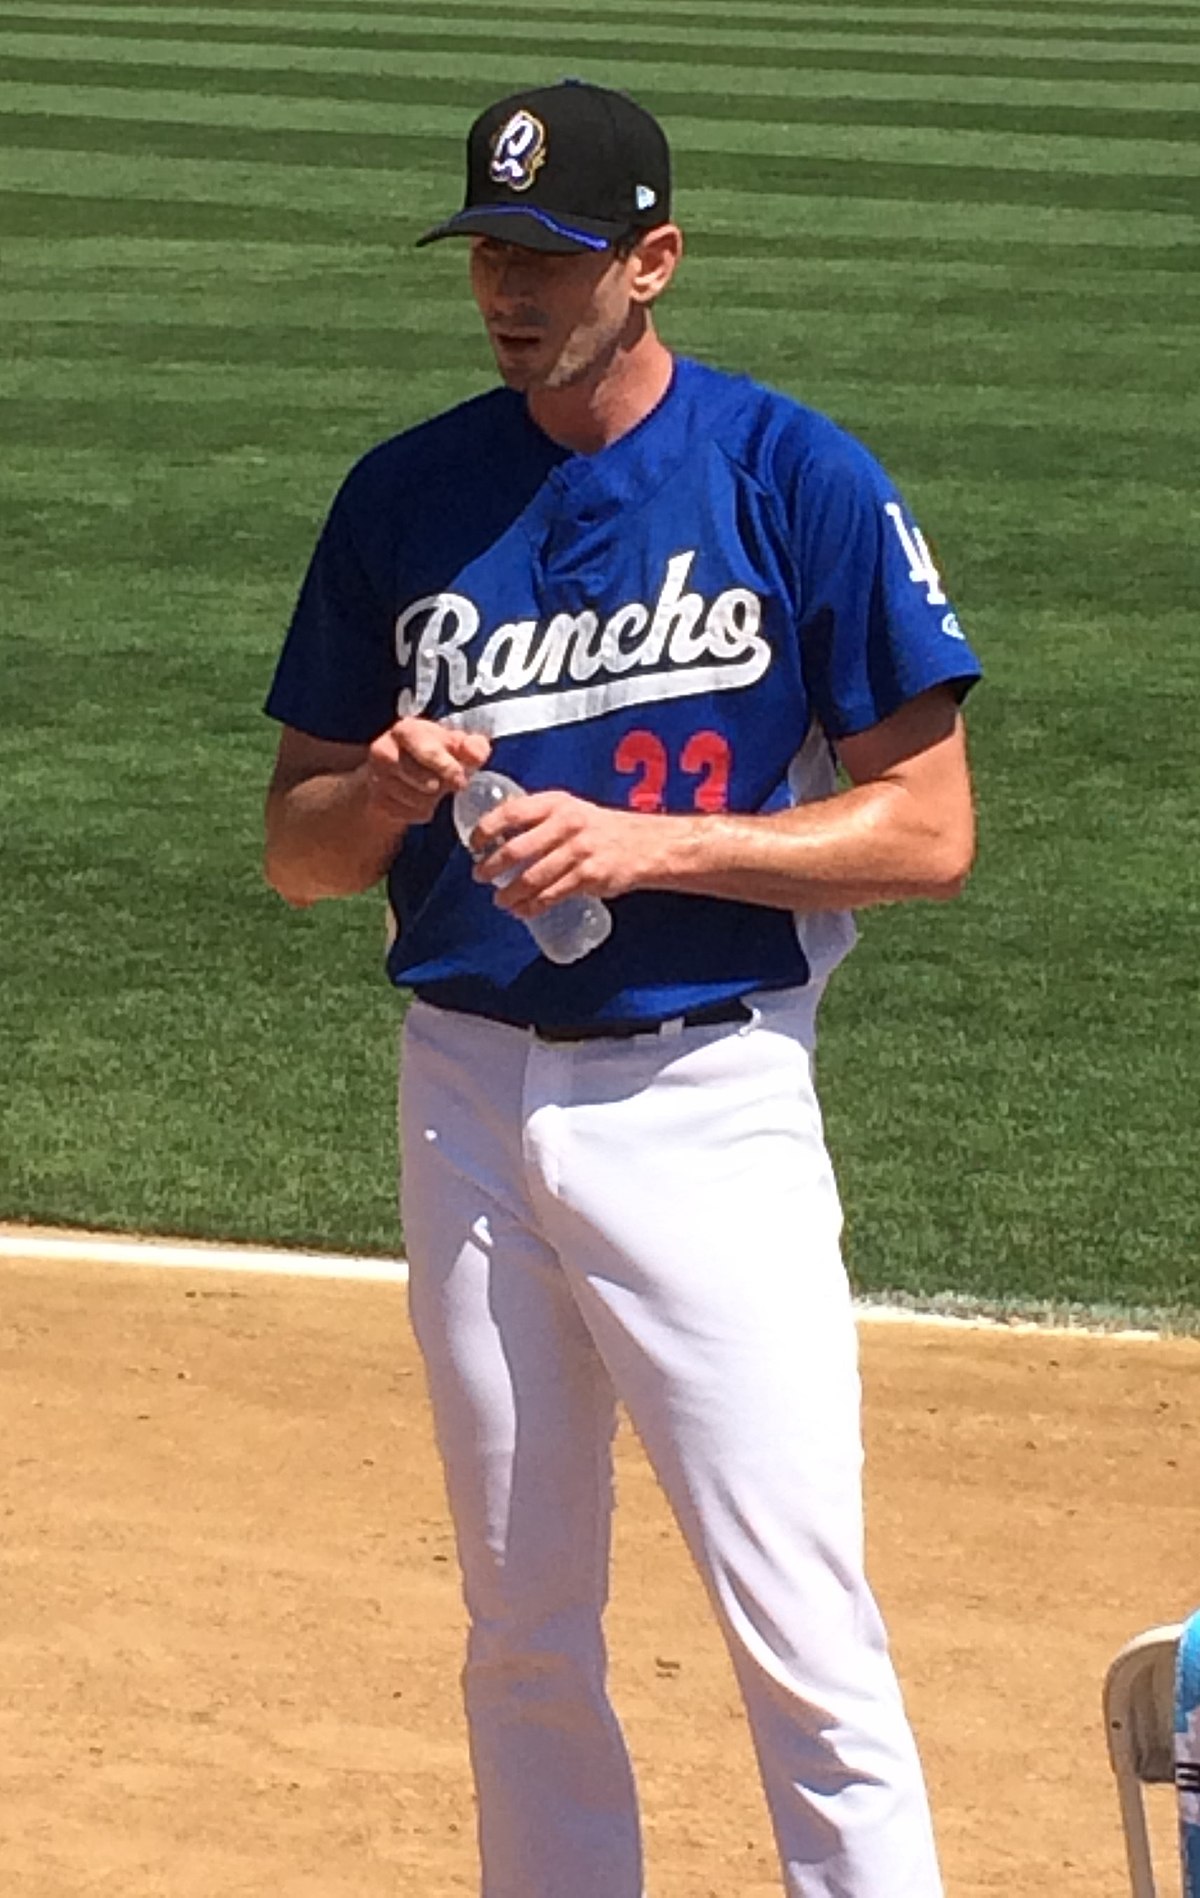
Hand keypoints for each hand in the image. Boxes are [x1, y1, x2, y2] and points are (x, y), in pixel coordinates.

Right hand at [365, 719, 489, 826]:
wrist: (395, 771)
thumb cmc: (429, 752)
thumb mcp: (453, 743)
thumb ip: (471, 746)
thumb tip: (476, 753)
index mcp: (405, 730)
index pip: (427, 751)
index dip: (447, 767)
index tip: (460, 777)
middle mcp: (384, 750)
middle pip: (426, 781)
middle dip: (442, 785)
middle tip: (445, 781)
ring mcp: (377, 777)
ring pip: (419, 800)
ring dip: (432, 799)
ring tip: (430, 788)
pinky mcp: (377, 800)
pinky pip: (411, 814)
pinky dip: (421, 811)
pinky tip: (418, 799)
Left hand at [471, 791, 663, 916]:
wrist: (644, 843)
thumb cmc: (599, 828)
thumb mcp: (569, 810)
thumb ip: (538, 818)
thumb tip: (497, 835)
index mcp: (556, 804)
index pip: (511, 813)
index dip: (486, 829)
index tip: (473, 844)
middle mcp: (566, 824)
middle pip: (516, 849)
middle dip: (491, 867)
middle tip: (479, 876)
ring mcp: (579, 851)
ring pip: (532, 878)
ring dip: (510, 893)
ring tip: (499, 900)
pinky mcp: (589, 877)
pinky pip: (552, 895)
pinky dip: (532, 906)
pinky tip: (522, 910)